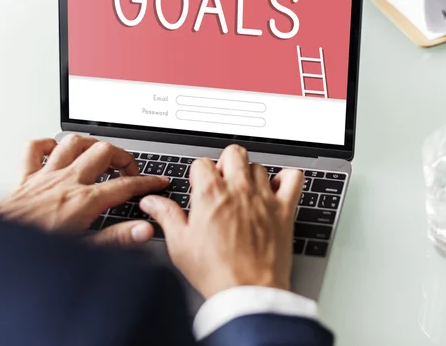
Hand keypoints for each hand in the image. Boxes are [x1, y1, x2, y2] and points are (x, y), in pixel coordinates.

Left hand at [0, 135, 169, 246]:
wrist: (2, 247)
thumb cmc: (37, 249)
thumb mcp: (85, 250)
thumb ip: (118, 238)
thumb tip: (144, 230)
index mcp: (84, 201)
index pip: (125, 185)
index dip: (148, 182)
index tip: (158, 181)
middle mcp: (67, 182)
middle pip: (103, 152)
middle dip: (123, 157)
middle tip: (129, 169)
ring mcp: (45, 176)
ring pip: (73, 143)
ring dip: (91, 145)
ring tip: (101, 154)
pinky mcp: (25, 177)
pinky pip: (35, 148)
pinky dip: (48, 145)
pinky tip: (58, 151)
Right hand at [140, 145, 302, 298]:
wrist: (247, 292)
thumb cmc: (215, 272)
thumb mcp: (180, 244)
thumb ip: (167, 216)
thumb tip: (152, 202)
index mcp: (210, 194)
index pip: (202, 163)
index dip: (199, 174)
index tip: (200, 187)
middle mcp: (238, 190)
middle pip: (233, 153)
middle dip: (226, 163)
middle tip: (223, 184)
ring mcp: (263, 198)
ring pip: (259, 165)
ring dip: (251, 174)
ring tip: (246, 192)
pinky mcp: (284, 209)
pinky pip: (293, 178)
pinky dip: (287, 178)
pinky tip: (277, 188)